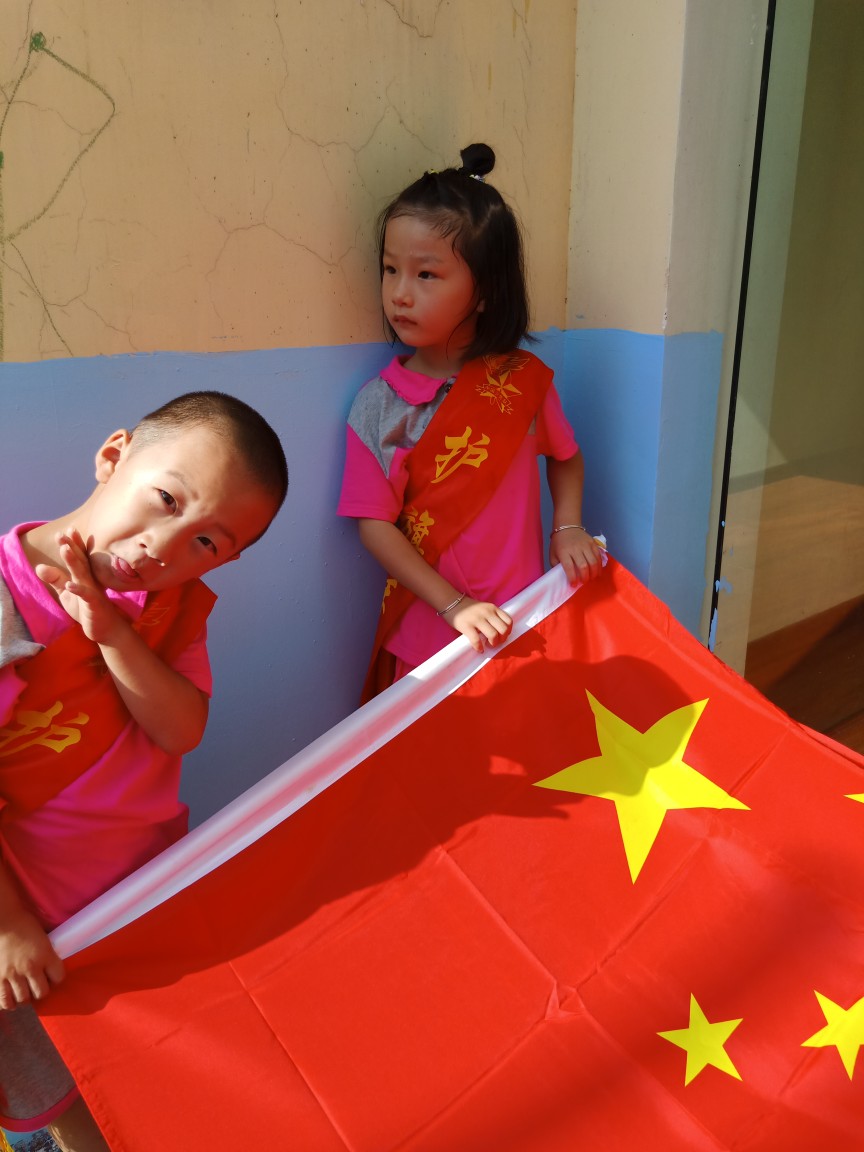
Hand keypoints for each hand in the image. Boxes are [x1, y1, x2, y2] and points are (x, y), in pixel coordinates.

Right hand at [0, 907, 64, 1008]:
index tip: (52, 976)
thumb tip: (51, 968)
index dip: (56, 979)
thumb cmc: (24, 925)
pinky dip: (8, 1003)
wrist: (4, 921)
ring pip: (24, 999)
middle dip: (41, 991)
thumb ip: (48, 954)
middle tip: (37, 985)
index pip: (59, 977)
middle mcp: (31, 967)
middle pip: (42, 993)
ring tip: (23, 991)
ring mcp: (13, 974)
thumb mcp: (43, 937)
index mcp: (46, 954)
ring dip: (25, 997)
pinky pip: (4, 1000)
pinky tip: (11, 998)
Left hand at [36, 528, 123, 643]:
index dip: (73, 544)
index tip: (67, 530)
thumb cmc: (87, 609)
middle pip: (80, 561)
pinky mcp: (94, 604)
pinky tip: (69, 585)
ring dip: (74, 562)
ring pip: (82, 574)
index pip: (79, 557)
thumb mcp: (67, 593)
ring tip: (65, 549)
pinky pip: (86, 596)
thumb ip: (55, 579)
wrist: (106, 629)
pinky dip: (78, 590)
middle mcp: (91, 580)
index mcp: (85, 576)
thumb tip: (39, 566)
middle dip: (72, 547)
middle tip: (63, 533)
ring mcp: (94, 591)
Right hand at [444, 596, 512, 652]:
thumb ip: (492, 616)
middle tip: (495, 643)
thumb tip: (499, 633)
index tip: (502, 636)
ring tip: (487, 645)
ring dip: (492, 644)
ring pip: (493, 635)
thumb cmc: (468, 608)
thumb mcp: (484, 608)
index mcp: (493, 608)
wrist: (450, 601)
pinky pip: (477, 640)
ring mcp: (477, 619)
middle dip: (502, 640)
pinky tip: (478, 649)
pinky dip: (479, 647)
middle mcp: (487, 612)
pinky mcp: (467, 626)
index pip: (509, 621)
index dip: (508, 631)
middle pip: (503, 630)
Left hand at [550, 526, 603, 585]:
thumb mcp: (553, 555)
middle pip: (583, 566)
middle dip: (585, 577)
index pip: (569, 567)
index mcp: (563, 552)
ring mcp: (585, 545)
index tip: (574, 585)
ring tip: (592, 578)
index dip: (572, 578)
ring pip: (593, 561)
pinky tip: (598, 571)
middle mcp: (575, 548)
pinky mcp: (592, 543)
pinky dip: (599, 565)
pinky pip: (598, 555)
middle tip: (584, 582)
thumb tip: (563, 578)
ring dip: (594, 572)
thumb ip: (557, 566)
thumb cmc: (558, 543)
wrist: (567, 526)